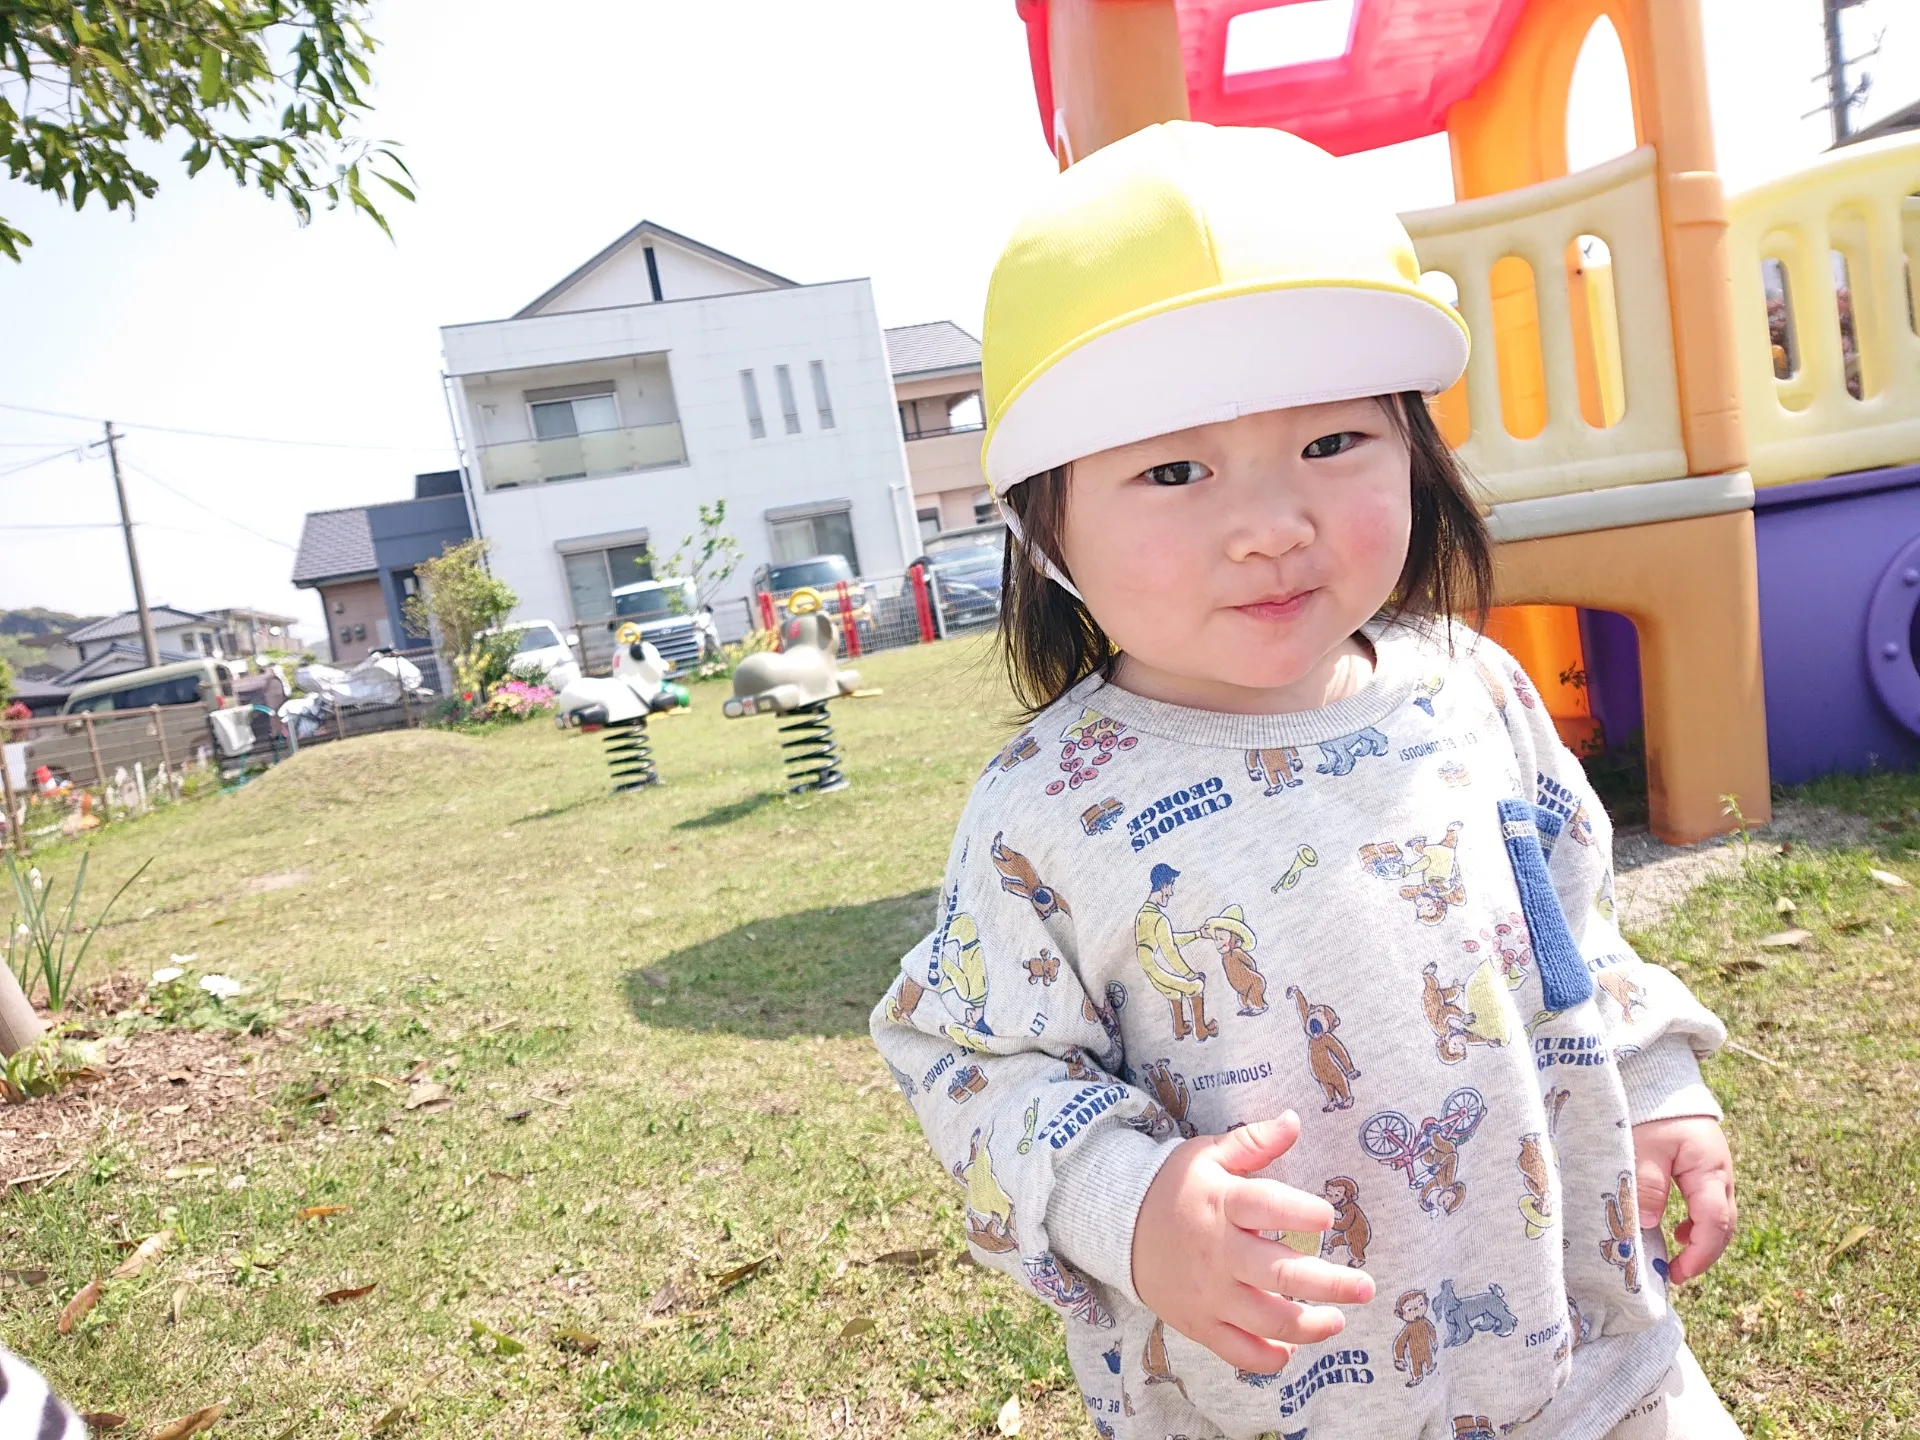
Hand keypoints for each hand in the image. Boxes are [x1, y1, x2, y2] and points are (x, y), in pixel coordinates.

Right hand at [1131, 1113, 1375, 1374]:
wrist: (1119, 1225)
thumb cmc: (1175, 1186)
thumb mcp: (1208, 1154)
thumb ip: (1254, 1143)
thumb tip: (1294, 1121)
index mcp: (1221, 1204)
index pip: (1266, 1206)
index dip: (1301, 1212)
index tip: (1330, 1216)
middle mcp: (1218, 1252)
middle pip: (1279, 1274)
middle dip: (1330, 1284)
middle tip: (1365, 1287)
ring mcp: (1209, 1292)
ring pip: (1267, 1320)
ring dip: (1310, 1326)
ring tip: (1337, 1319)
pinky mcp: (1200, 1322)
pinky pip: (1237, 1352)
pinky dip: (1268, 1358)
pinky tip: (1289, 1349)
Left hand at [1631, 1115, 1735, 1284]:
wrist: (1660, 1081)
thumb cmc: (1650, 1110)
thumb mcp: (1644, 1147)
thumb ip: (1648, 1185)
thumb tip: (1651, 1225)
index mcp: (1709, 1170)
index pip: (1715, 1223)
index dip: (1699, 1254)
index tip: (1677, 1273)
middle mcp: (1720, 1175)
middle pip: (1723, 1226)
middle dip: (1702, 1255)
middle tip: (1673, 1273)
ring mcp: (1715, 1172)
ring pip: (1717, 1217)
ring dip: (1699, 1240)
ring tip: (1673, 1258)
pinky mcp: (1704, 1169)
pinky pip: (1708, 1205)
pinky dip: (1695, 1224)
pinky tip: (1675, 1230)